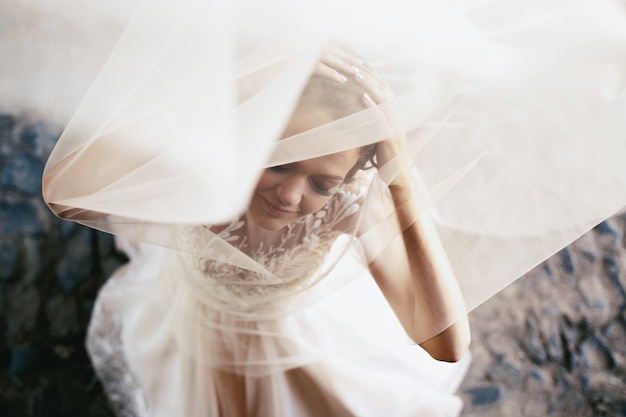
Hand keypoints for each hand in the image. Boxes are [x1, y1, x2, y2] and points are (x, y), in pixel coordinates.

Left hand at [315, 45, 407, 172]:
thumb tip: (360, 109)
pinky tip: (362, 97)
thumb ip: (373, 121)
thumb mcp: (379, 134)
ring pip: (382, 100)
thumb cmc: (386, 156)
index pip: (383, 88)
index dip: (371, 75)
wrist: (398, 175)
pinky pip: (380, 118)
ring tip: (355, 74)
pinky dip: (372, 106)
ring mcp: (394, 126)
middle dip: (368, 75)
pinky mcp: (389, 137)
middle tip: (352, 63)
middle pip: (383, 89)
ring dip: (368, 85)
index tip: (357, 65)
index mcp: (394, 114)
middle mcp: (396, 116)